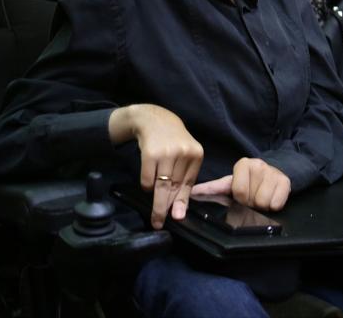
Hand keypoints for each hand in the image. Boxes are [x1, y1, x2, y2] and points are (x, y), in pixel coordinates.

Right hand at [109, 105, 203, 227]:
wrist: (154, 119)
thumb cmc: (172, 142)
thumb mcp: (184, 156)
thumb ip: (184, 179)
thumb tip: (179, 210)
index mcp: (196, 154)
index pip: (188, 184)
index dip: (181, 202)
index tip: (176, 218)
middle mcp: (183, 153)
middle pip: (174, 187)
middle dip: (166, 208)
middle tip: (159, 223)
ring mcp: (167, 152)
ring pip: (161, 186)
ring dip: (156, 202)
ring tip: (155, 215)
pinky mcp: (151, 153)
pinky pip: (147, 179)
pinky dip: (146, 186)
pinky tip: (148, 185)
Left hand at [191, 158, 291, 211]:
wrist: (272, 177)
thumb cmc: (247, 183)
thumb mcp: (229, 185)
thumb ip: (212, 189)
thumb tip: (193, 193)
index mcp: (243, 165)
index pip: (239, 190)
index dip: (239, 198)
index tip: (239, 197)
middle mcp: (258, 165)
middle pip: (251, 198)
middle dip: (250, 203)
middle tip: (251, 198)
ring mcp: (273, 172)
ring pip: (264, 203)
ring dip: (262, 205)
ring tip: (260, 198)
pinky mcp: (286, 181)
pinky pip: (277, 204)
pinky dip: (274, 205)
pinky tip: (271, 198)